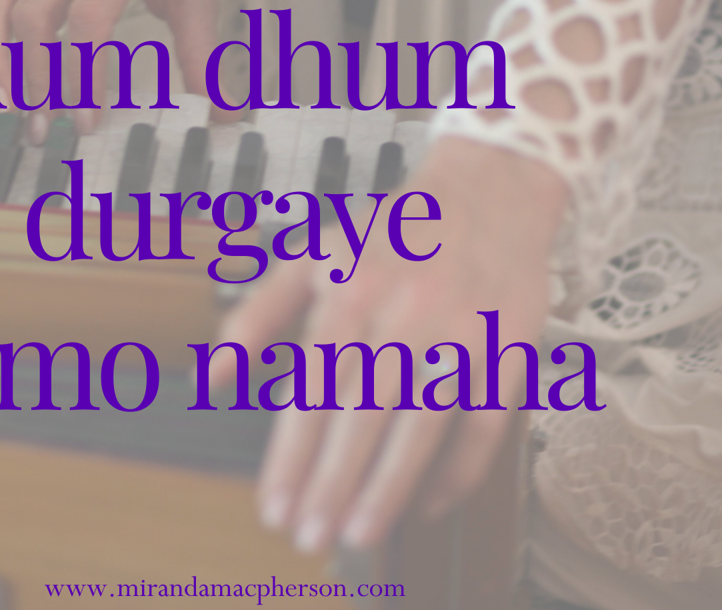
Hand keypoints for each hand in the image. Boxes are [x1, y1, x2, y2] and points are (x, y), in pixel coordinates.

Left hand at [211, 137, 567, 552]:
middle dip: (332, 485)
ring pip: (422, 426)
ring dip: (390, 487)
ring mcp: (460, 333)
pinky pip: (485, 422)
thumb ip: (256, 317)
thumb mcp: (311, 257)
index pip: (310, 395)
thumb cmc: (394, 230)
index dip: (291, 461)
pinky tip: (430, 502)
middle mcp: (402, 316)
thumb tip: (212, 378)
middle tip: (311, 535)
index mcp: (347, 295)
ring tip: (360, 533)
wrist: (488, 186)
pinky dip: (460, 469)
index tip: (275, 509)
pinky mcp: (509, 347)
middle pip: (361, 417)